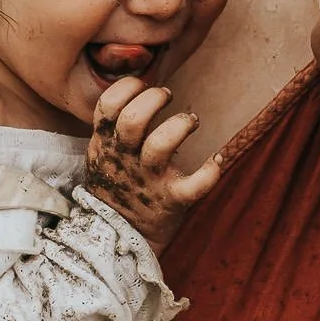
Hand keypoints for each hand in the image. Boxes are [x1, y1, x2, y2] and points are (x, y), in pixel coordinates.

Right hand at [83, 77, 223, 248]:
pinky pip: (194, 186)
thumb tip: (136, 86)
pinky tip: (217, 159)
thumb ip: (113, 125)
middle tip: (167, 96)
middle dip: (153, 99)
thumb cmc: (116, 183)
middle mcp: (126, 158)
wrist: (118, 235)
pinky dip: (210, 172)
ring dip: (179, 126)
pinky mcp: (172, 200)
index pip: (108, 105)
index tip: (143, 85)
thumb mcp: (102, 152)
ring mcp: (148, 179)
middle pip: (132, 120)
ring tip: (191, 121)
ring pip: (160, 146)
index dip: (127, 88)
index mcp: (107, 143)